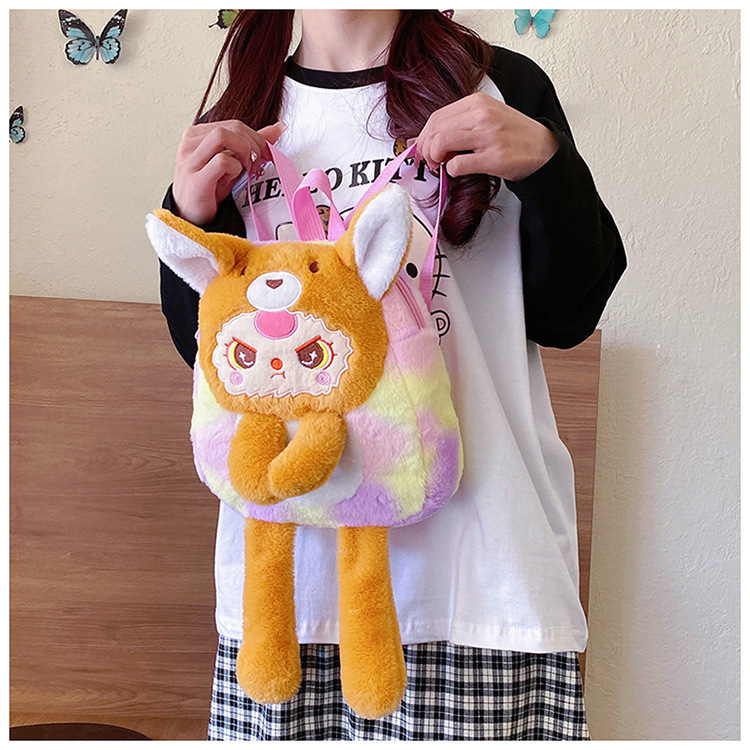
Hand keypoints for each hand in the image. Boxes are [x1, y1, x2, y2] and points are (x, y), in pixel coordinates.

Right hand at [172, 119, 286, 225]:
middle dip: (254, 145)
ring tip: (245, 170)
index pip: (234, 125)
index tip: (266, 155)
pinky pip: (222, 161)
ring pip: (223, 135)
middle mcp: (191, 142)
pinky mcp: (195, 178)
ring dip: (243, 152)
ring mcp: (190, 159)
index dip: (257, 138)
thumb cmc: (210, 188)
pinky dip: (234, 169)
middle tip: (258, 165)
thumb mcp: (232, 162)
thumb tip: (278, 128)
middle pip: (232, 127)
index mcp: (198, 135)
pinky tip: (231, 180)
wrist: (191, 217)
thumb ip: (251, 144)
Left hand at [409, 93, 557, 181]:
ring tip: (441, 165)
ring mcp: (488, 136)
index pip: (436, 117)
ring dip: (434, 158)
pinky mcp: (494, 157)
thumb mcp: (487, 118)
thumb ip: (459, 124)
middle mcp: (482, 115)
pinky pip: (457, 165)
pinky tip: (459, 171)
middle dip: (425, 149)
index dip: (424, 136)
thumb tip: (424, 138)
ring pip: (441, 143)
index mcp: (478, 102)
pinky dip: (451, 171)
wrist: (544, 149)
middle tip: (430, 161)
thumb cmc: (513, 136)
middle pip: (435, 129)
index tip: (423, 149)